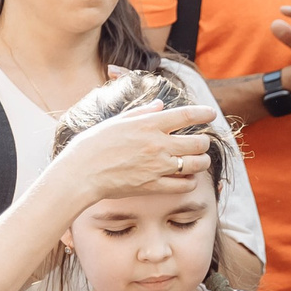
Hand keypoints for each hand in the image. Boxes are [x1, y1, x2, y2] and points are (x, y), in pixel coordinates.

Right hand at [54, 103, 217, 199]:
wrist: (78, 174)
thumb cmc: (91, 146)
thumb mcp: (115, 122)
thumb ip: (141, 113)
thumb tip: (160, 105)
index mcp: (148, 125)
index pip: (186, 115)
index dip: (204, 113)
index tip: (211, 114)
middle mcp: (157, 145)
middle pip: (199, 142)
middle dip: (203, 142)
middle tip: (200, 143)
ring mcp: (157, 166)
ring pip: (198, 164)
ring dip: (201, 162)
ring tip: (195, 161)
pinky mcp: (154, 186)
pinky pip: (186, 185)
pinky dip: (190, 181)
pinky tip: (184, 177)